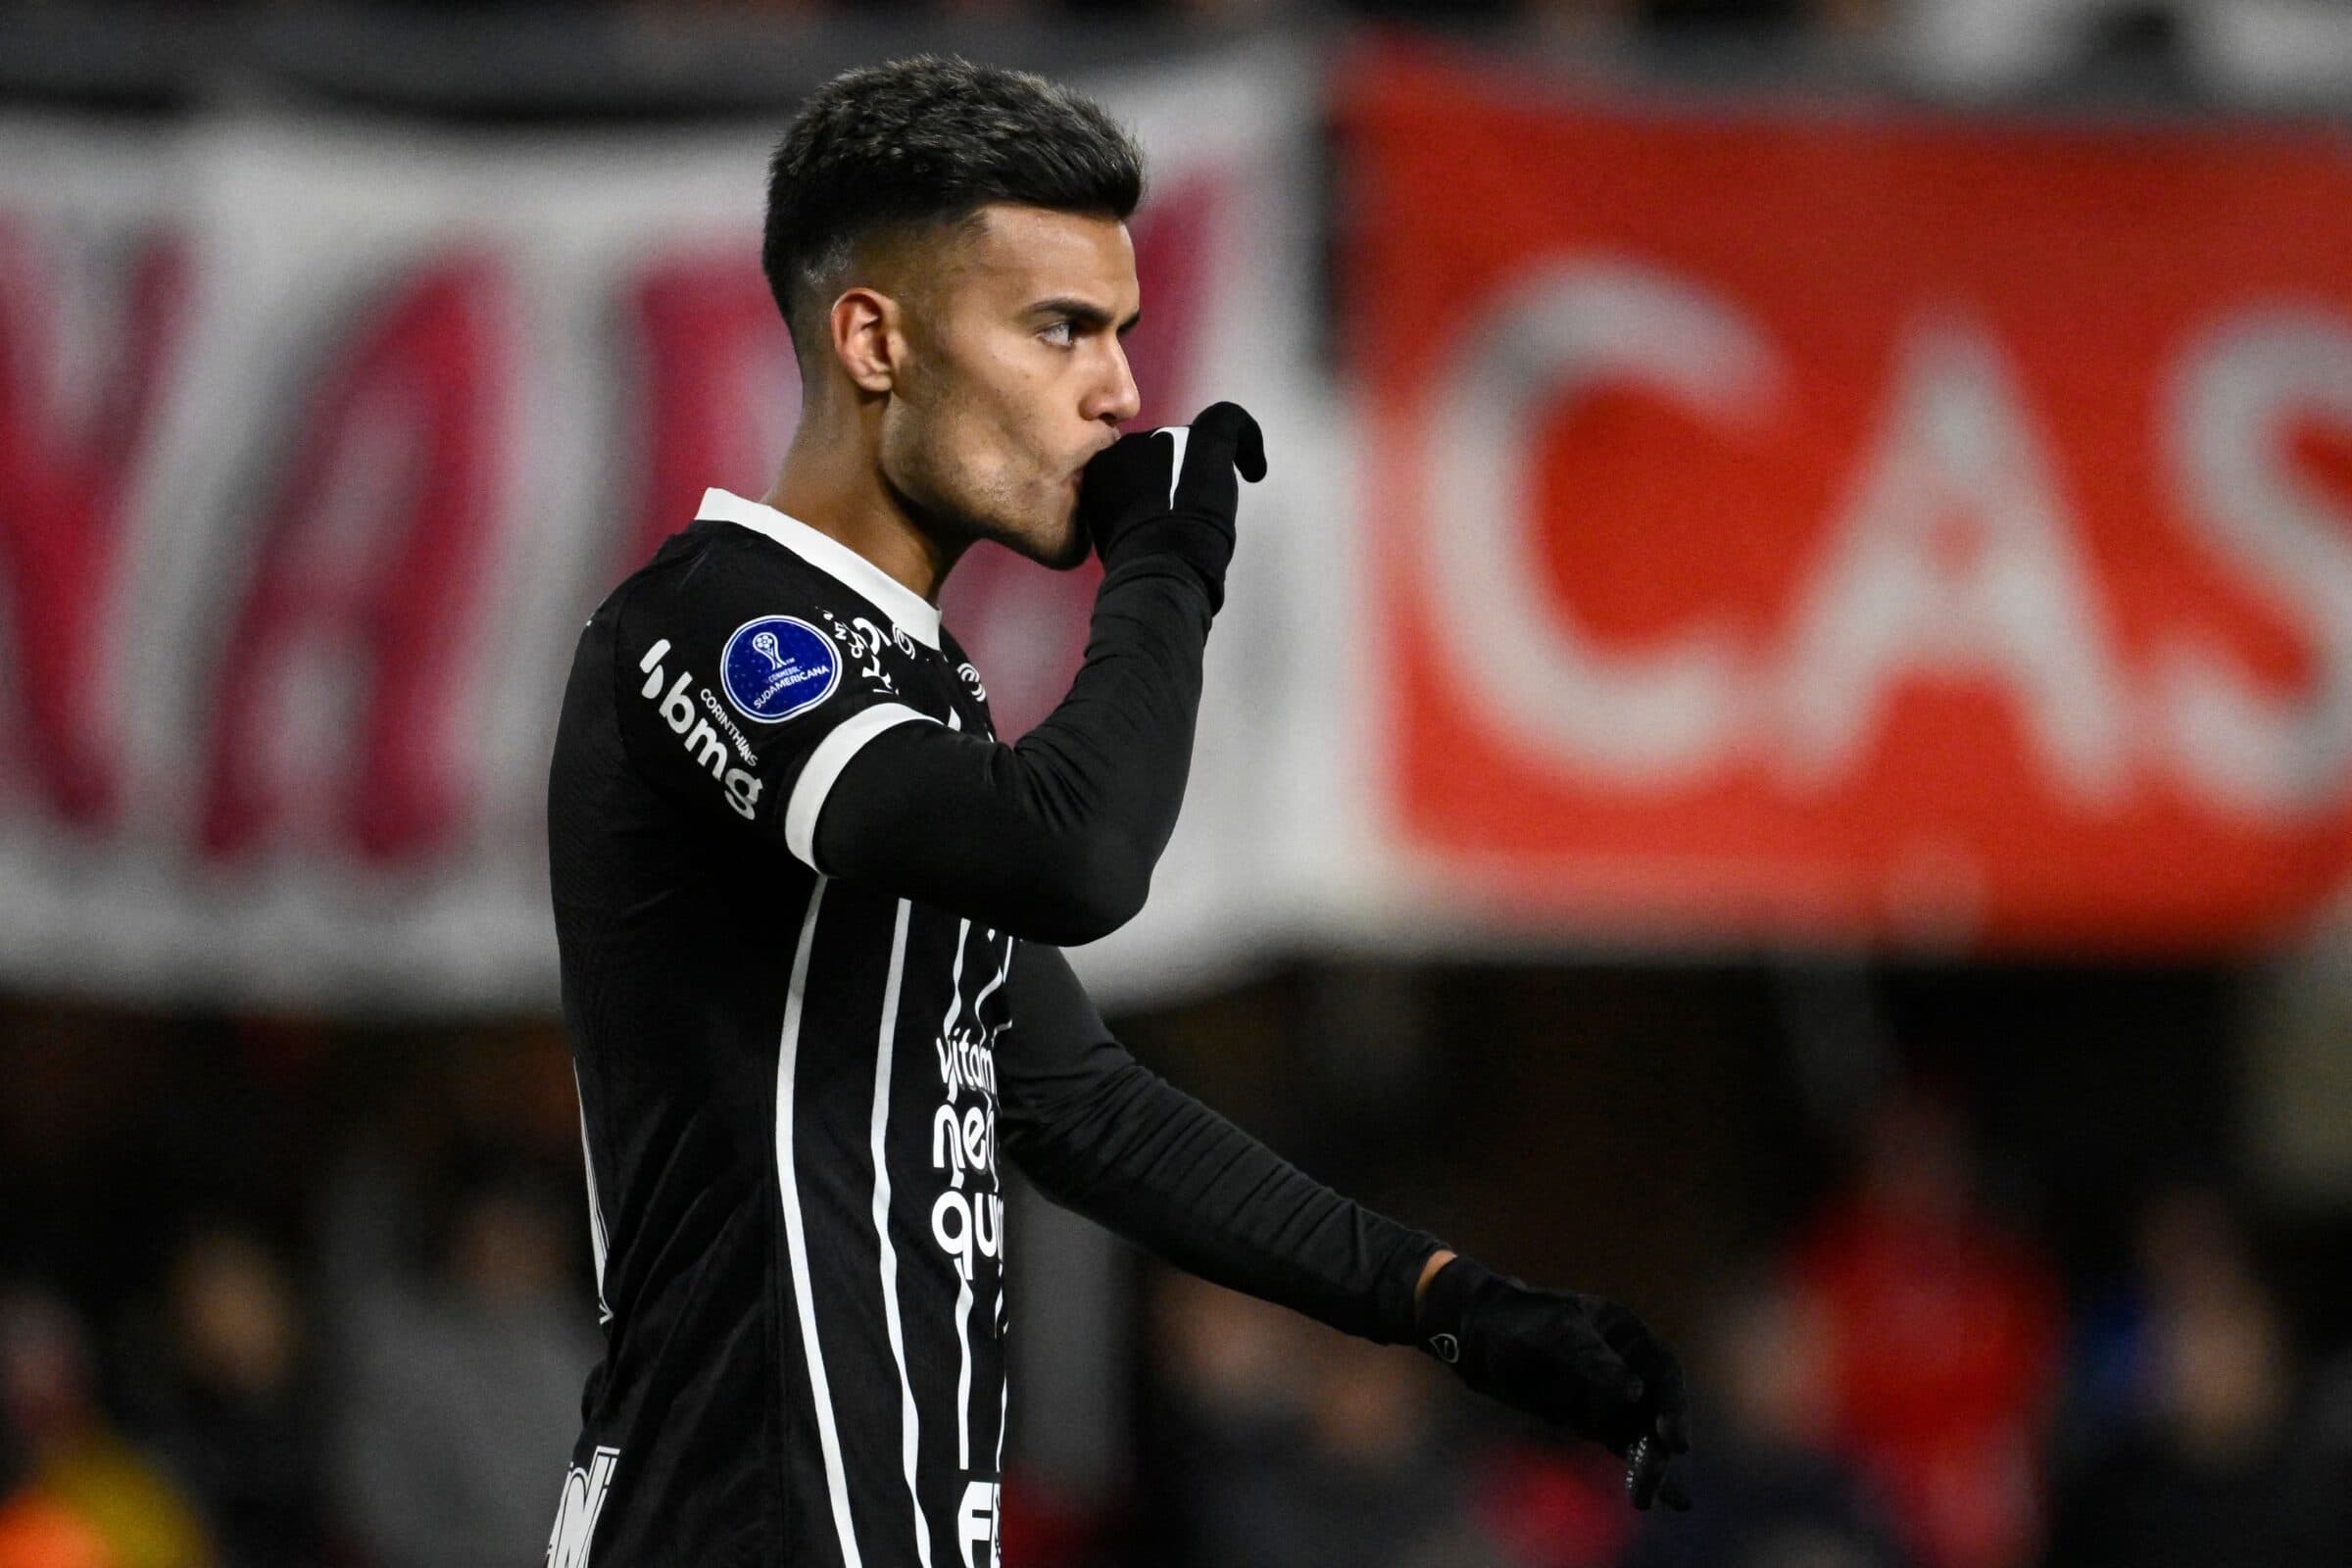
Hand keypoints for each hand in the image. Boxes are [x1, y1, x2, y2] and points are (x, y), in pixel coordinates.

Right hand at [1079, 401, 1266, 610]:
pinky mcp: (1205, 439)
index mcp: (1101, 467)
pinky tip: (1256, 470)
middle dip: (1177, 478)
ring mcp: (1167, 438)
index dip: (1151, 482)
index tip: (1158, 509)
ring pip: (1192, 444)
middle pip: (1162, 450)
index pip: (1131, 464)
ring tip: (1211, 513)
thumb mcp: (1114, 533)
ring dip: (1203, 473)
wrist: (1156, 565)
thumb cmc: (1136, 565)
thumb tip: (1146, 512)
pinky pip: (1230, 421)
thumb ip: (1127, 508)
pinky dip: (1249, 440)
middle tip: (1186, 518)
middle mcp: (1129, 444)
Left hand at [1416, 1255, 1691, 1510]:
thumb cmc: (1519, 1321)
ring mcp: (1610, 1396)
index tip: (1674, 1440)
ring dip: (1646, 1467)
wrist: (1478, 1336)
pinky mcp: (1591, 1421)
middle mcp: (1627, 1366)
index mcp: (1626, 1335)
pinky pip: (1621, 1449)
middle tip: (1649, 1480)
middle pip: (1654, 1412)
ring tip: (1643, 1498)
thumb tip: (1636, 1392)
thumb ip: (1594, 1360)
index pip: (1664, 1373)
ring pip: (1639, 1435)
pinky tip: (1661, 1500)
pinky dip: (1636, 1470)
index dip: (1674, 1407)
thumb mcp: (1556, 1332)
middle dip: (1656, 1448)